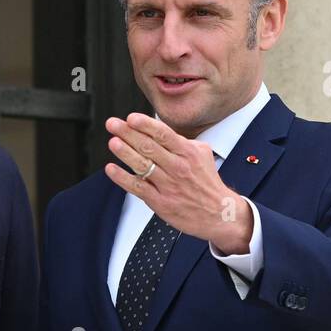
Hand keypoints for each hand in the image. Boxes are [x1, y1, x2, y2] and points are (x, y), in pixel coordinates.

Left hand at [104, 113, 253, 254]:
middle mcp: (177, 167)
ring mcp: (168, 185)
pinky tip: (111, 169)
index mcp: (187, 153)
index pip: (163, 134)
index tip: (131, 118)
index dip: (146, 125)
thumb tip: (160, 129)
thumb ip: (181, 141)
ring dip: (125, 153)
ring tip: (113, 142)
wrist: (218, 213)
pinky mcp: (160, 201)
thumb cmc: (207, 182)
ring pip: (142, 165)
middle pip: (149, 147)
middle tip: (113, 124)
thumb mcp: (202, 154)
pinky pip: (137, 187)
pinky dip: (122, 178)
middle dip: (128, 133)